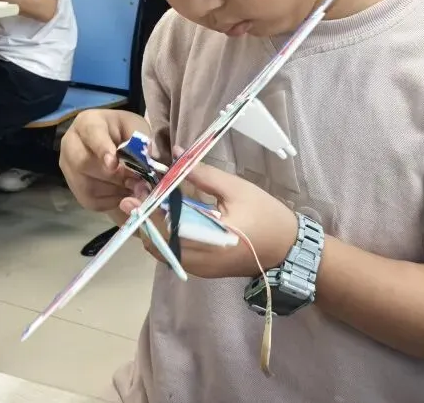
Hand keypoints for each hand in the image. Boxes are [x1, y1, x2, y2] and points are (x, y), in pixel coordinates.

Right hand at [59, 109, 151, 211]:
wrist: (115, 143)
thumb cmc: (126, 132)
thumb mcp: (138, 129)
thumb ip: (143, 143)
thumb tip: (148, 162)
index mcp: (87, 122)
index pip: (91, 134)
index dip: (102, 149)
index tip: (113, 163)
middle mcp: (70, 144)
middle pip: (83, 163)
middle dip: (113, 175)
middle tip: (135, 180)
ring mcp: (68, 167)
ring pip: (87, 186)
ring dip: (114, 190)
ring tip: (132, 186)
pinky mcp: (73, 187)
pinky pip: (90, 200)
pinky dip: (111, 201)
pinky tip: (123, 193)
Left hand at [122, 155, 298, 278]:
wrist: (288, 249)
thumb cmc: (266, 216)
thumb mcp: (236, 189)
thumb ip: (202, 174)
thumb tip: (174, 155)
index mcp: (209, 241)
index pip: (165, 229)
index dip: (146, 211)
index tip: (135, 192)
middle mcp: (199, 261)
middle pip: (157, 243)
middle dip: (145, 217)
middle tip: (141, 191)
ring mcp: (199, 269)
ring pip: (162, 250)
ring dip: (152, 226)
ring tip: (150, 200)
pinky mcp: (202, 269)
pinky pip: (173, 253)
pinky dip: (165, 235)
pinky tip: (166, 215)